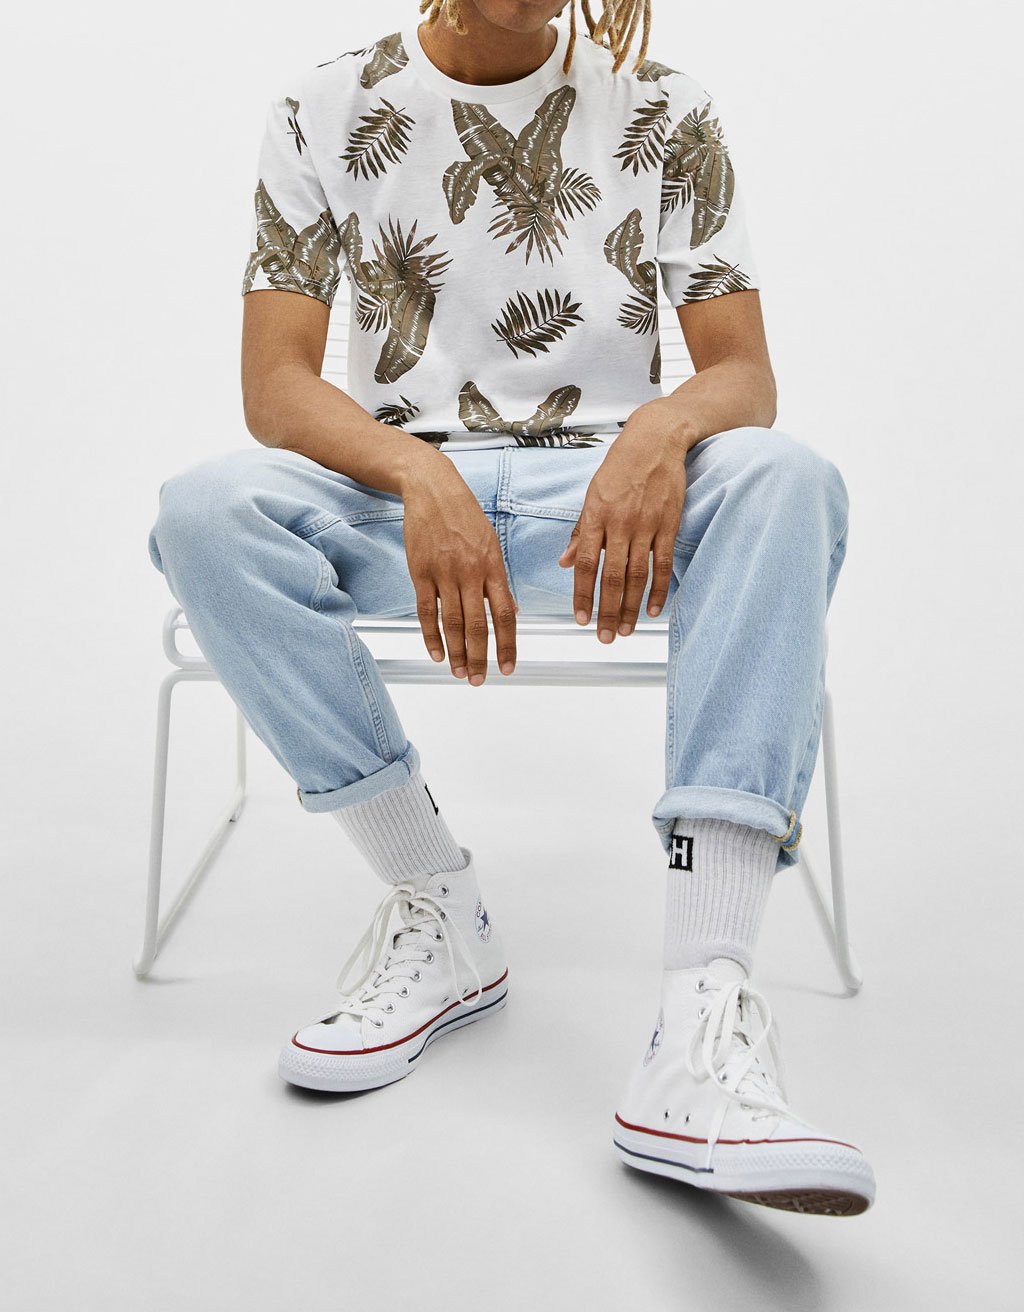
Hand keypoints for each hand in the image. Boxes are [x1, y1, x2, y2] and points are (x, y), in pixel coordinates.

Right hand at [402, 458, 516, 682]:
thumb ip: (498, 579)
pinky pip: (427, 611)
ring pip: (453, 623)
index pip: (505, 614)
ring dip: (457, 652)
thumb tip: (510, 609)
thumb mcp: (491, 543)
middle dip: (480, 657)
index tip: (508, 666)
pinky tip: (437, 653)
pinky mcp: (421, 572)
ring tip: (459, 673)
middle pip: (478, 625)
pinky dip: (432, 636)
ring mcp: (444, 573)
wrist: (433, 489)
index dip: (508, 644)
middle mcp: (471, 572)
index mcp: (493, 566)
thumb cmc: (464, 515)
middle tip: (479, 679)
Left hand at [558, 401, 689, 640]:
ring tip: (624, 630)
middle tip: (603, 637)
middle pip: (611, 576)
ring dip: (630, 607)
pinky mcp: (668, 524)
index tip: (580, 620)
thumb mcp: (592, 495)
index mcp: (596, 516)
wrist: (655, 440)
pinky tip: (652, 610)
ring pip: (636, 575)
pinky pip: (662, 563)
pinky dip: (658, 589)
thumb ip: (581, 532)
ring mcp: (645, 525)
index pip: (587, 565)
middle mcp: (619, 523)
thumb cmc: (620, 467)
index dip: (583, 595)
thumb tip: (566, 563)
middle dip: (606, 611)